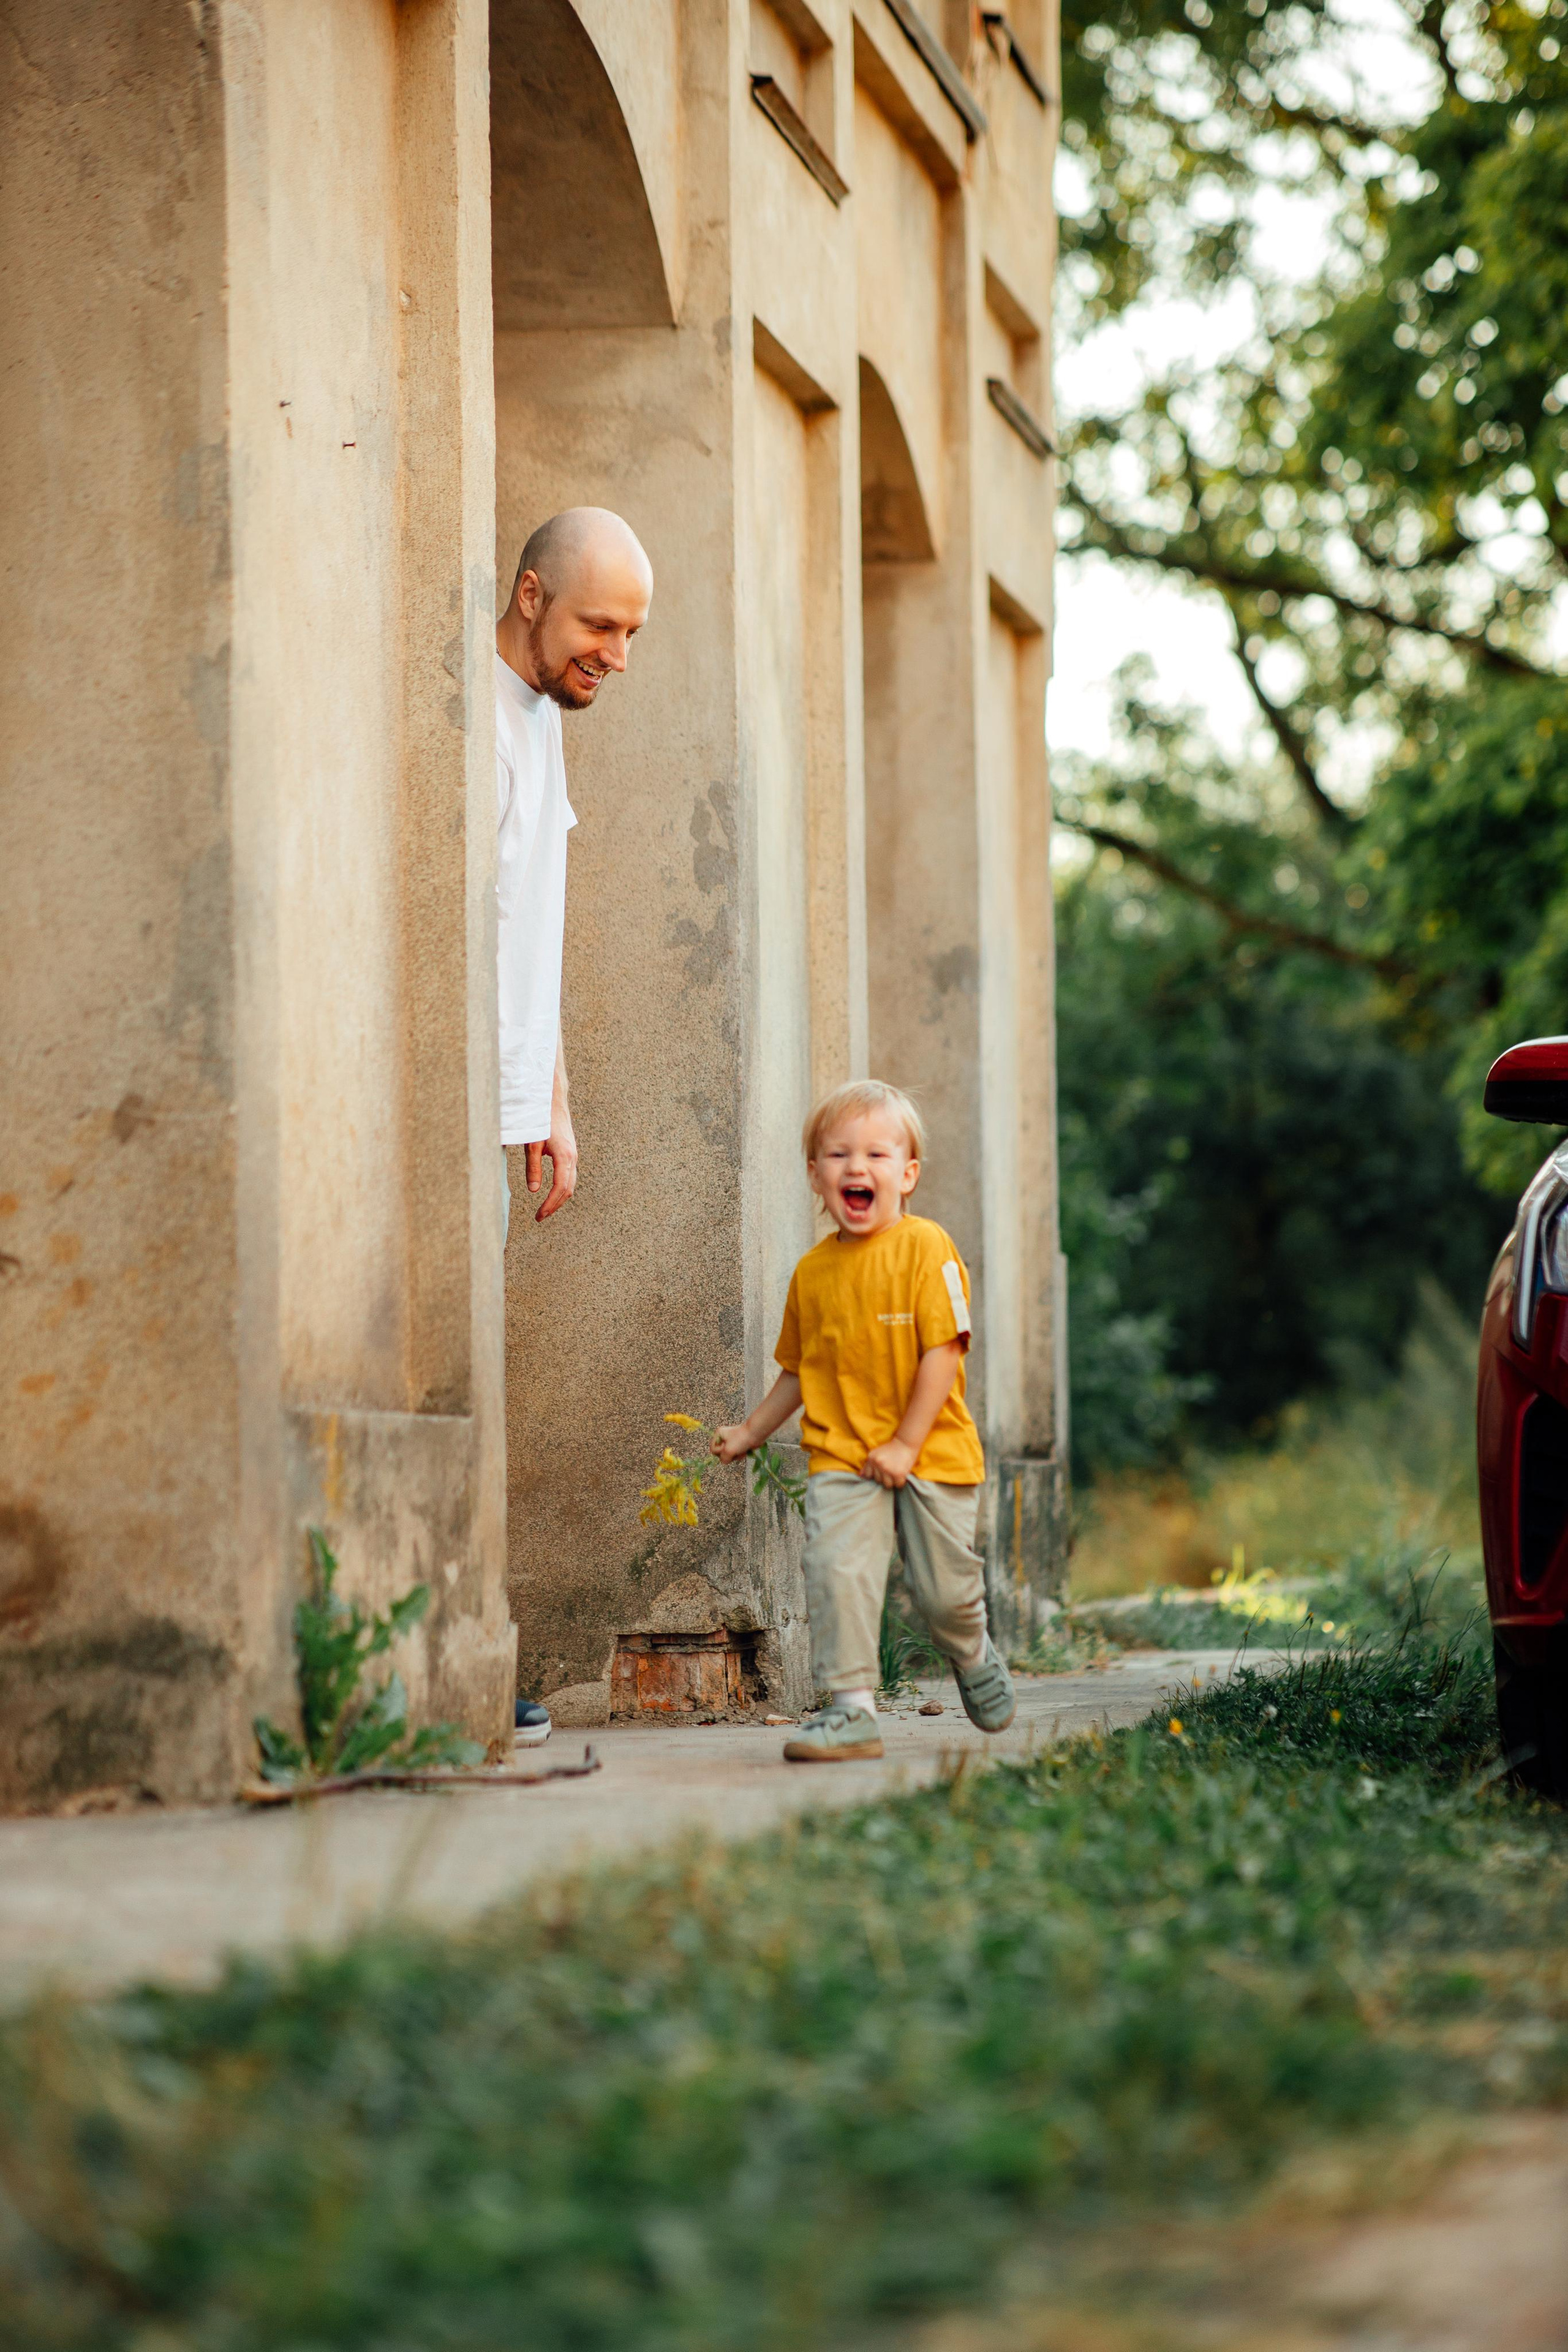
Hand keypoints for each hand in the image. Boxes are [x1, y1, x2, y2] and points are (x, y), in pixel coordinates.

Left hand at [526, 1103, 577, 1221]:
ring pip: (570, 1184)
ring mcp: (573, 1156)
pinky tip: (552, 1193)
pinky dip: (562, 1189)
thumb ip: (533, 1168)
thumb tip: (533, 1190)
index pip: (560, 1188)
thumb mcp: (532, 1144)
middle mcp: (572, 1158)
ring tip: (545, 1209)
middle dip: (554, 1205)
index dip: (549, 1204)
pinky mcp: (570, 1154)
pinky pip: (569, 1176)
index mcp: (564, 1156)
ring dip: (559, 1199)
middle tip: (540, 1217)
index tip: (539, 1215)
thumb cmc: (540, 1120)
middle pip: (567, 1190)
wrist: (553, 1102)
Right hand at [712, 1423, 753, 1463]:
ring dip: (735, 1455)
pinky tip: (744, 1451)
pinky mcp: (738, 1446)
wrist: (756, 1434)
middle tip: (735, 1449)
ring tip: (741, 1450)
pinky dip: (740, 1455)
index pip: (713, 1449)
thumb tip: (725, 1461)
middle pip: (721, 1454)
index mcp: (719, 1435)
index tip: (726, 1448)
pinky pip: (736, 1455)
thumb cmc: (741, 1439)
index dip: (719, 1452)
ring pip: (729, 1456)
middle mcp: (724, 1438)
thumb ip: (723, 1458)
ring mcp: (731, 1442)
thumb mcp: (729, 1450)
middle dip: (729, 1454)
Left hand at [859, 1437, 915, 1488]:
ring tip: (895, 1474)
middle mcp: (878, 1464)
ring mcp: (888, 1469)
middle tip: (891, 1470)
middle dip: (884, 1478)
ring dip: (892, 1482)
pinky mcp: (898, 1473)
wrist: (905, 1443)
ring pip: (887, 1485)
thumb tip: (861, 1476)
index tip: (880, 1472)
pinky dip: (900, 1482)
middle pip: (878, 1481)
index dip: (874, 1475)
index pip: (867, 1476)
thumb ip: (868, 1465)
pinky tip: (902, 1476)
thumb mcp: (876, 1454)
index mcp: (871, 1458)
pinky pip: (898, 1485)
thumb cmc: (891, 1449)